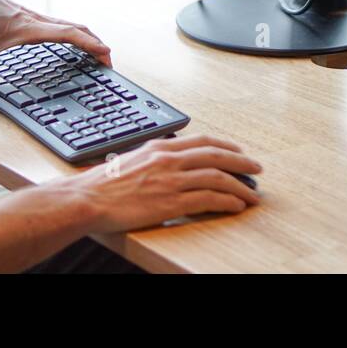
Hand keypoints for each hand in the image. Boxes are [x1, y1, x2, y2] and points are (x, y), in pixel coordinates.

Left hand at [0, 0, 111, 108]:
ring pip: (70, 24)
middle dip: (95, 43)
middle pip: (76, 28)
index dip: (88, 43)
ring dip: (87, 37)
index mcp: (30, 28)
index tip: (105, 52)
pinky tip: (74, 43)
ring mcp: (36, 18)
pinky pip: (61, 24)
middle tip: (108, 61)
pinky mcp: (32, 18)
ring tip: (98, 53)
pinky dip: (74, 33)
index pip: (68, 34)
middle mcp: (37, 21)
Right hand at [56, 134, 261, 232]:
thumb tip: (168, 162)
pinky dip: (227, 202)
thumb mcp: (131, 160)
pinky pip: (209, 199)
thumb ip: (154, 158)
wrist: (88, 199)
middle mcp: (169, 160)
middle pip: (216, 156)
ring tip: (252, 193)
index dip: (226, 146)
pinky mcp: (171, 202)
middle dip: (242, 162)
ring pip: (218, 178)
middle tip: (257, 169)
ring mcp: (171, 180)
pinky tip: (236, 206)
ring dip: (240, 186)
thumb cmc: (103, 184)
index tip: (239, 152)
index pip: (202, 141)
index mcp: (160, 147)